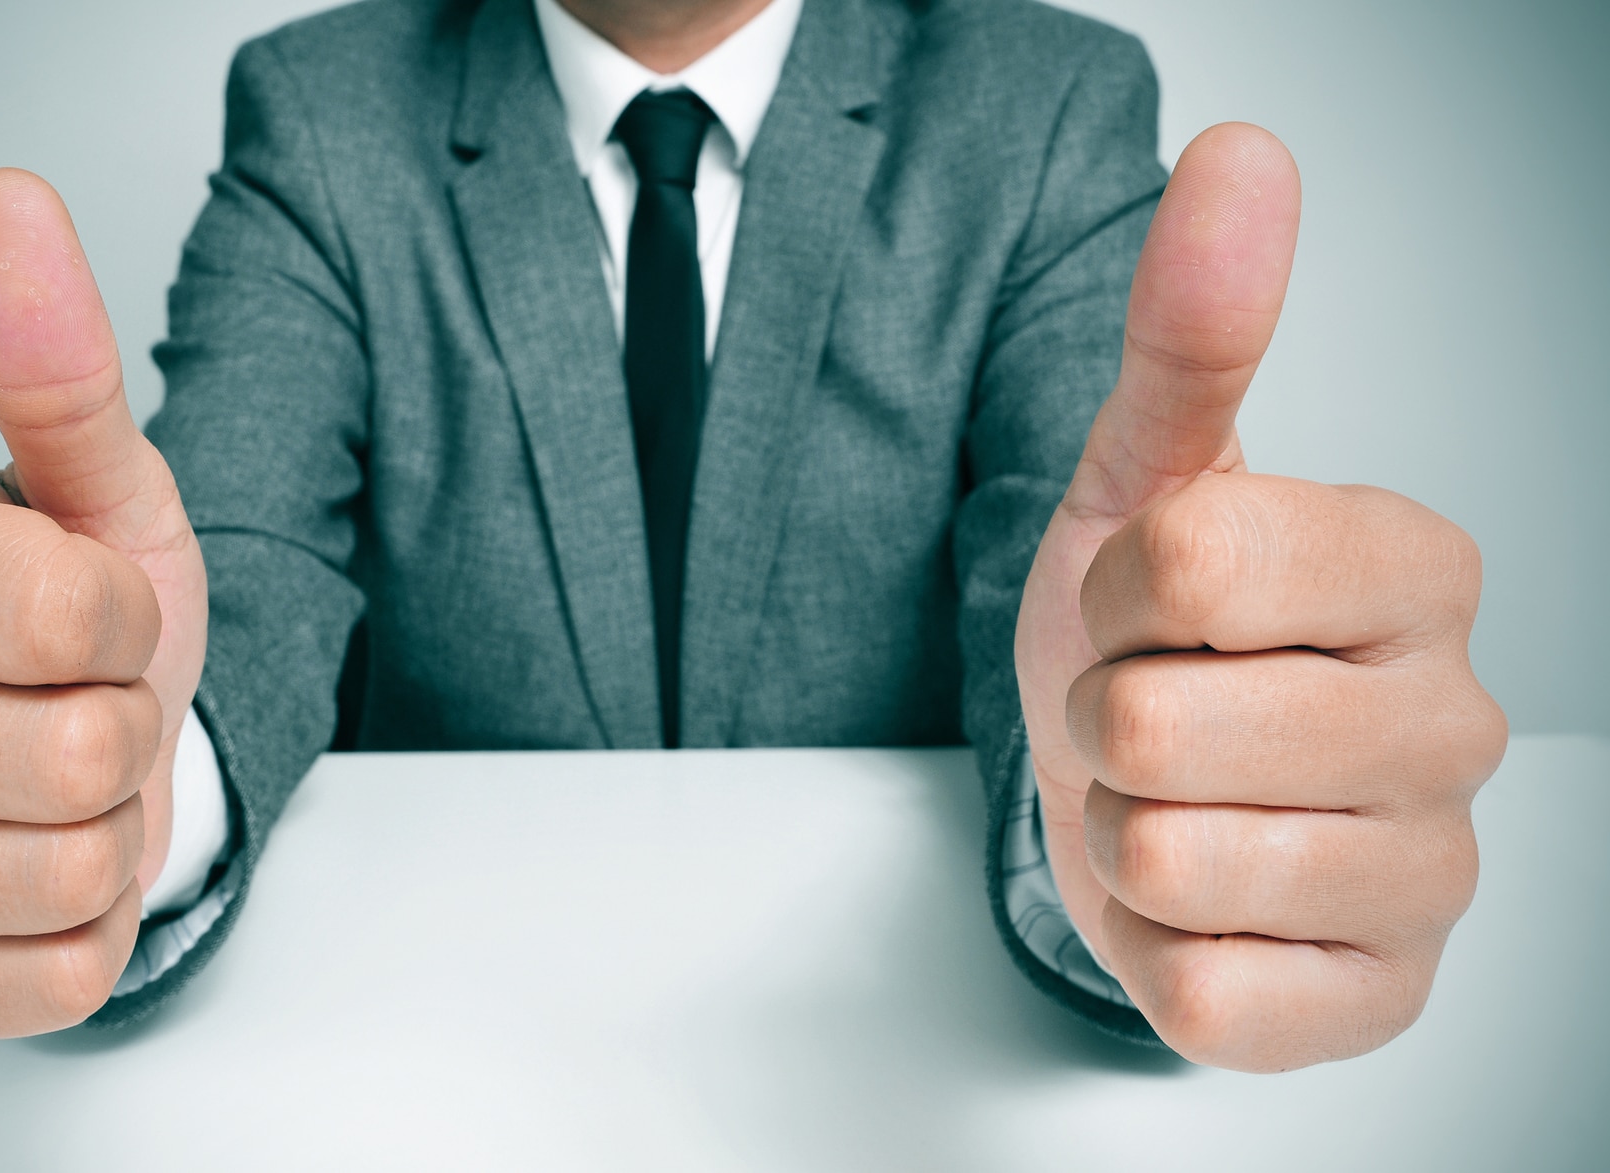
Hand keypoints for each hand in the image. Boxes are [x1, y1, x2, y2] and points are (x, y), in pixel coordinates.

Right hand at [0, 170, 208, 1036]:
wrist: (72, 734)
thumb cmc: (76, 609)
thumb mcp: (96, 484)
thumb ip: (52, 361)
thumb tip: (4, 200)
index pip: (65, 616)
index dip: (129, 619)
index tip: (97, 608)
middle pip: (72, 758)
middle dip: (126, 728)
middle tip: (83, 702)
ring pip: (70, 873)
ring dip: (115, 825)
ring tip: (65, 776)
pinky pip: (52, 978)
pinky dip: (94, 927)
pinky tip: (44, 864)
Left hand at [1015, 124, 1506, 1070]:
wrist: (1139, 789)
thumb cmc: (1155, 639)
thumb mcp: (1150, 476)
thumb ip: (1195, 333)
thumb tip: (1240, 159)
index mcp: (1418, 567)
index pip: (1189, 565)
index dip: (1112, 594)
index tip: (1143, 604)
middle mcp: (1454, 721)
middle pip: (1160, 725)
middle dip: (1103, 720)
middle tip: (1146, 712)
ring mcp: (1431, 875)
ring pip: (1170, 856)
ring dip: (1121, 831)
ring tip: (1167, 800)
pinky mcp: (1376, 998)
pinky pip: (1203, 993)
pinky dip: (1150, 943)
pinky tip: (1196, 899)